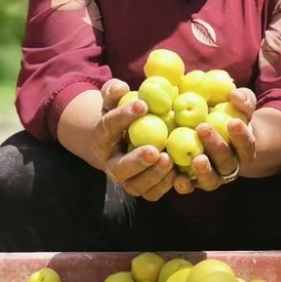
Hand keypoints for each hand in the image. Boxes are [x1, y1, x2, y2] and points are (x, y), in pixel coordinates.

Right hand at [93, 79, 175, 200]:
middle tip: (155, 150)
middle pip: (119, 168)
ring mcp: (127, 179)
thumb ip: (114, 91)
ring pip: (136, 186)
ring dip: (153, 176)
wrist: (121, 141)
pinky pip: (152, 193)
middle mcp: (111, 163)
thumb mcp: (114, 99)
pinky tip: (178, 173)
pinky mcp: (144, 188)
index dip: (123, 116)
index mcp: (102, 138)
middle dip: (137, 161)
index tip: (143, 104)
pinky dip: (165, 186)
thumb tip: (121, 88)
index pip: (109, 127)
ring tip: (169, 160)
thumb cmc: (121, 114)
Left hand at [173, 88, 256, 193]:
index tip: (233, 122)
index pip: (247, 145)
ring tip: (196, 159)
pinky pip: (190, 187)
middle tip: (203, 129)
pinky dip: (185, 185)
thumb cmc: (231, 115)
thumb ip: (244, 100)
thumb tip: (235, 96)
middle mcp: (230, 166)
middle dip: (216, 147)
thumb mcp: (242, 104)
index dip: (241, 136)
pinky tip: (177, 178)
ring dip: (204, 171)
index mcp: (245, 149)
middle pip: (227, 162)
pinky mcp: (194, 182)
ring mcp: (213, 176)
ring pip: (211, 180)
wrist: (217, 133)